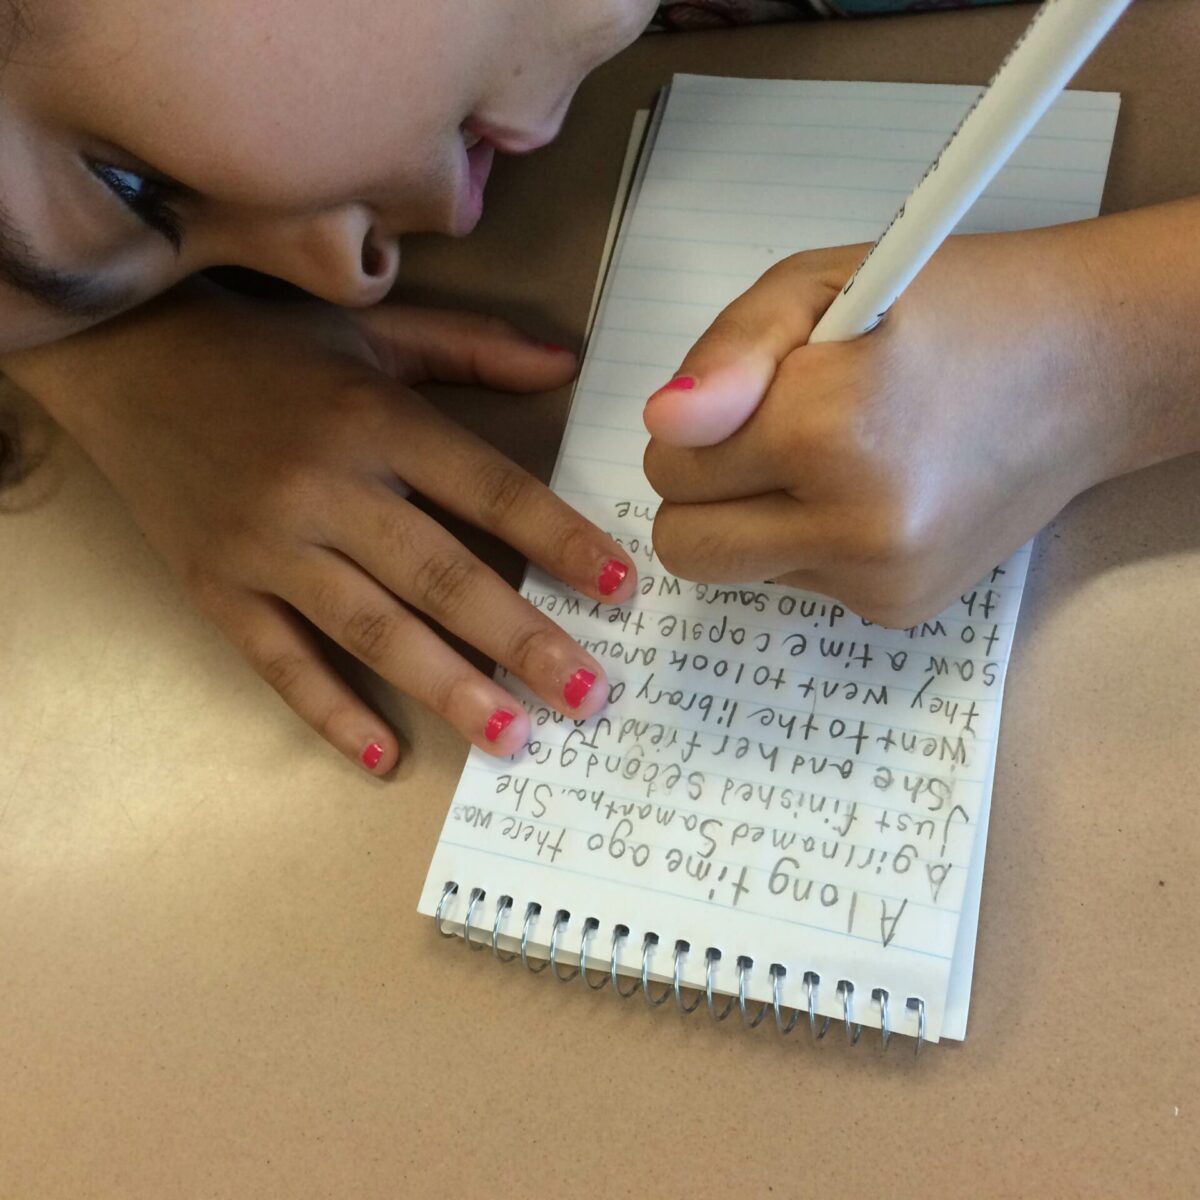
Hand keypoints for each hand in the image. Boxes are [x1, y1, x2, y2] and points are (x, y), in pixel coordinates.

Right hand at [5, 285, 636, 770]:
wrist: (129, 360)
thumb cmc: (269, 350)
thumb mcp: (377, 331)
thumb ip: (476, 348)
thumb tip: (569, 363)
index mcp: (377, 419)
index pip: (490, 489)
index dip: (560, 540)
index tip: (620, 589)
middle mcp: (327, 487)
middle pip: (441, 575)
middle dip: (522, 640)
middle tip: (587, 696)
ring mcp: (268, 545)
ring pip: (371, 629)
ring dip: (448, 688)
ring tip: (513, 737)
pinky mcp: (217, 588)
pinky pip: (279, 662)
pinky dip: (330, 711)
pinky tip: (382, 757)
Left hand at [643, 211, 1199, 626]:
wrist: (1087, 369)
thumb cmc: (948, 308)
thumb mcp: (821, 285)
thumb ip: (728, 354)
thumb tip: (663, 425)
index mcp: (831, 427)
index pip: (669, 465)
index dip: (697, 424)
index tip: (760, 390)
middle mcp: (857, 524)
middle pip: (687, 545)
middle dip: (703, 491)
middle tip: (772, 438)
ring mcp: (883, 580)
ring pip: (737, 568)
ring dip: (757, 518)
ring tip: (839, 457)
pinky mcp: (900, 610)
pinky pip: (796, 584)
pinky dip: (810, 543)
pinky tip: (873, 493)